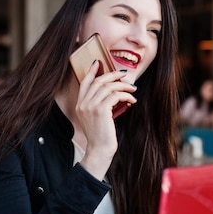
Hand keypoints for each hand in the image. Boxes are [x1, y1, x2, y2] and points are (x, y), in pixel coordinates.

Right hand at [76, 63, 136, 177]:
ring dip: (123, 85)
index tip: (99, 63)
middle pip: (98, 81)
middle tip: (125, 75)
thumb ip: (98, 105)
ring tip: (133, 88)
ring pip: (108, 87)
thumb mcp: (95, 118)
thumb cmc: (100, 136)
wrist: (99, 150)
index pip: (84, 82)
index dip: (92, 71)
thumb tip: (112, 92)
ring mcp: (90, 106)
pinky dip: (126, 95)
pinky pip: (115, 96)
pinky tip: (132, 99)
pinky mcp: (101, 110)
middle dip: (113, 75)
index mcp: (79, 104)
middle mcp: (83, 104)